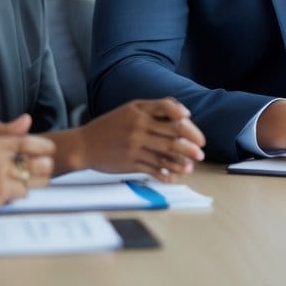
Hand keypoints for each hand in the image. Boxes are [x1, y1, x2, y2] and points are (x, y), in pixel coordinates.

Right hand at [0, 114, 54, 229]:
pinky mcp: (0, 192)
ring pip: (34, 173)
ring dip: (40, 178)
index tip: (48, 149)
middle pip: (36, 155)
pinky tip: (16, 193)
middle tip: (46, 166)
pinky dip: (22, 193)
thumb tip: (27, 119)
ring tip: (38, 181)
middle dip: (46, 162)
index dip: (44, 145)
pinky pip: (23, 191)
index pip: (27, 138)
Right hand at [70, 98, 205, 179]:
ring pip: (165, 154)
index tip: (190, 121)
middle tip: (201, 151)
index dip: (180, 113)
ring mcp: (134, 146)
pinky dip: (165, 174)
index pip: (166, 108)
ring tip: (192, 166)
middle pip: (171, 134)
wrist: (84, 145)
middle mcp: (138, 127)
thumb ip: (155, 109)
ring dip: (182, 161)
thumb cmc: (111, 126)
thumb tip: (184, 115)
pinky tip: (174, 176)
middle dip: (190, 144)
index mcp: (139, 111)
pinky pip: (153, 169)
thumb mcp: (130, 109)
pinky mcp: (130, 163)